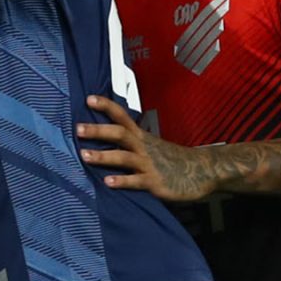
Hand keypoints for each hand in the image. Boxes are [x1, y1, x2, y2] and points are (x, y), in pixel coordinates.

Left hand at [76, 94, 217, 201]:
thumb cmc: (173, 159)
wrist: (203, 171)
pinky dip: (123, 181)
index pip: (122, 117)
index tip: (89, 99)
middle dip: (98, 131)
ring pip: (124, 157)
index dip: (106, 107)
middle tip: (78, 129)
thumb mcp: (151, 146)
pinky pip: (137, 181)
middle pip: (120, 134)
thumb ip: (130, 143)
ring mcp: (149, 164)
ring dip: (104, 156)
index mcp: (141, 137)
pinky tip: (108, 182)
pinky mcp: (155, 182)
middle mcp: (143, 147)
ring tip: (84, 156)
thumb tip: (103, 139)